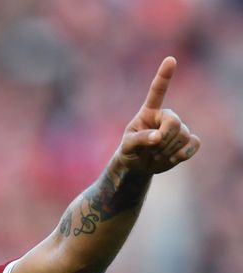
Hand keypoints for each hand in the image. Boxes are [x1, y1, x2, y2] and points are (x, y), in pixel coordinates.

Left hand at [117, 56, 200, 174]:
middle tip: (150, 150)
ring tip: (155, 154)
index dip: (164, 76)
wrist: (139, 165)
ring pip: (183, 135)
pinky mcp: (187, 140)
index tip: (170, 59)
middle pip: (174, 122)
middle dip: (163, 139)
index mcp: (148, 111)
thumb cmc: (130, 151)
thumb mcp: (127, 146)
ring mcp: (178, 127)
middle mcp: (165, 116)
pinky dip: (183, 153)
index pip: (157, 91)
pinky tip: (173, 158)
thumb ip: (139, 140)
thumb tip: (157, 137)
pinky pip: (194, 143)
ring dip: (167, 150)